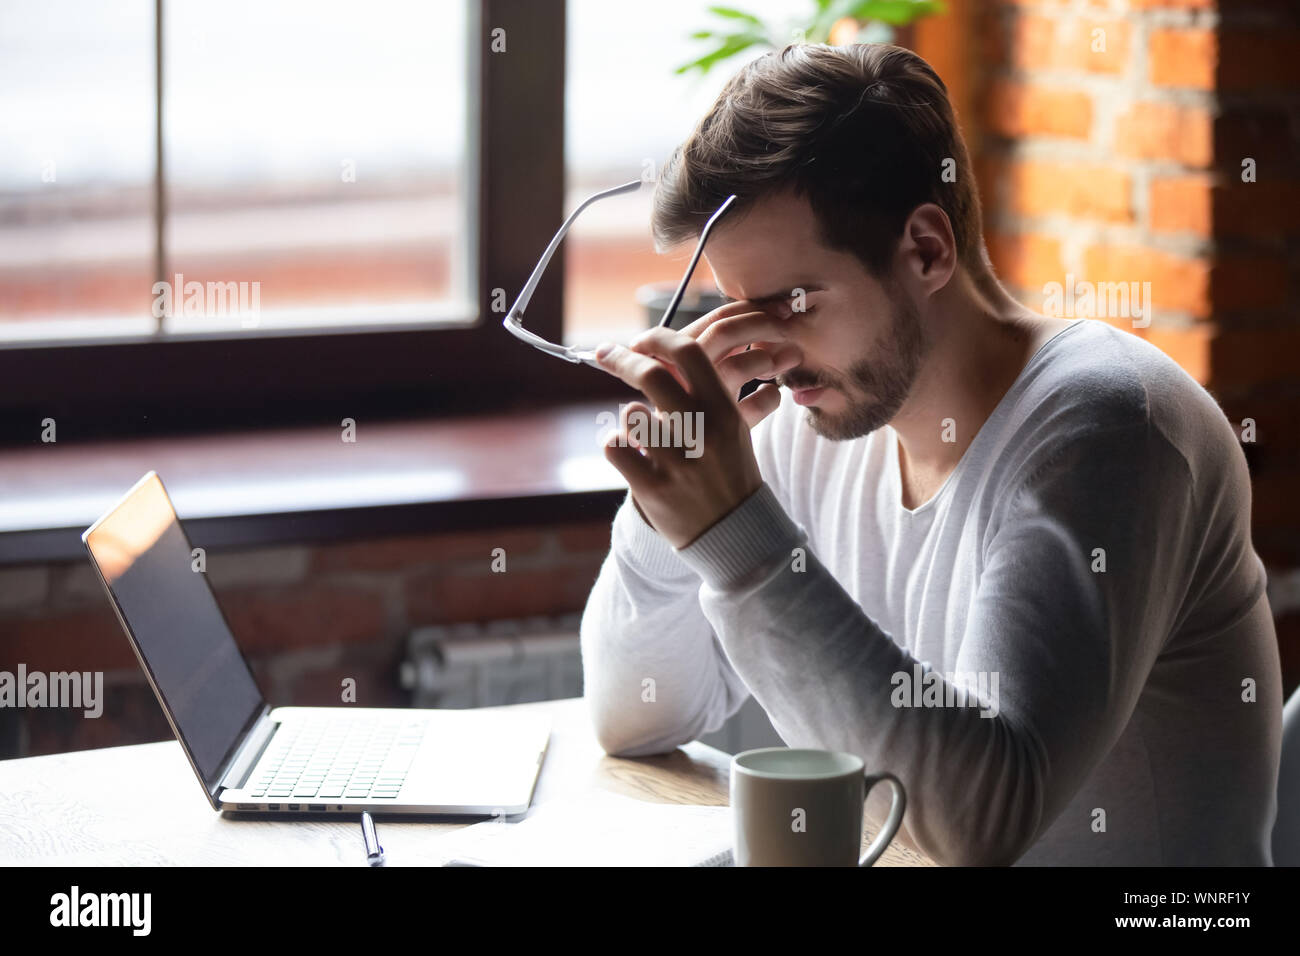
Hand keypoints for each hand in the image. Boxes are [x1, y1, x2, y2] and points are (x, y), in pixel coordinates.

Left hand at [595, 304, 799, 547]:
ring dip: (629, 416)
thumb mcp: (731, 428)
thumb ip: (703, 392)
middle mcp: (702, 432)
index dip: (658, 338)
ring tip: (642, 434)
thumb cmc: (729, 472)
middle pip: (651, 374)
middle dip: (621, 359)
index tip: (639, 340)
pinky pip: (615, 446)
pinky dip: (616, 443)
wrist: (736, 533)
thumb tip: (664, 353)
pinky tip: (630, 453)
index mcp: (724, 411)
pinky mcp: (653, 488)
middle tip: (605, 354)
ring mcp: (676, 461)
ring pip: (630, 412)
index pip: (689, 353)